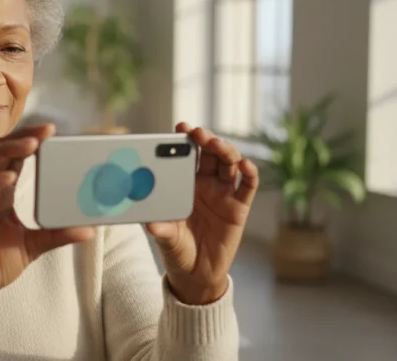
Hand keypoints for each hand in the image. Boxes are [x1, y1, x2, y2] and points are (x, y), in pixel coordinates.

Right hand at [0, 124, 95, 333]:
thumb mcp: (34, 245)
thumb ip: (57, 234)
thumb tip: (89, 230)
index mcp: (2, 193)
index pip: (15, 156)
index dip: (30, 140)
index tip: (52, 131)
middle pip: (0, 150)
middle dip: (22, 136)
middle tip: (46, 130)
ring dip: (7, 149)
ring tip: (30, 145)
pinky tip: (8, 177)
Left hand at [146, 123, 259, 304]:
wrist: (196, 274)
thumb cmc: (177, 250)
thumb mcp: (167, 239)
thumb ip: (162, 230)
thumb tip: (151, 226)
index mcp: (184, 184)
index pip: (186, 155)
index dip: (185, 140)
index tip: (180, 127)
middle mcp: (205, 184)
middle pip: (209, 154)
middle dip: (205, 139)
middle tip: (198, 133)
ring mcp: (223, 193)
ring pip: (228, 164)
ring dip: (225, 150)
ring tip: (217, 144)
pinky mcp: (239, 207)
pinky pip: (248, 186)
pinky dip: (249, 173)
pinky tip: (245, 165)